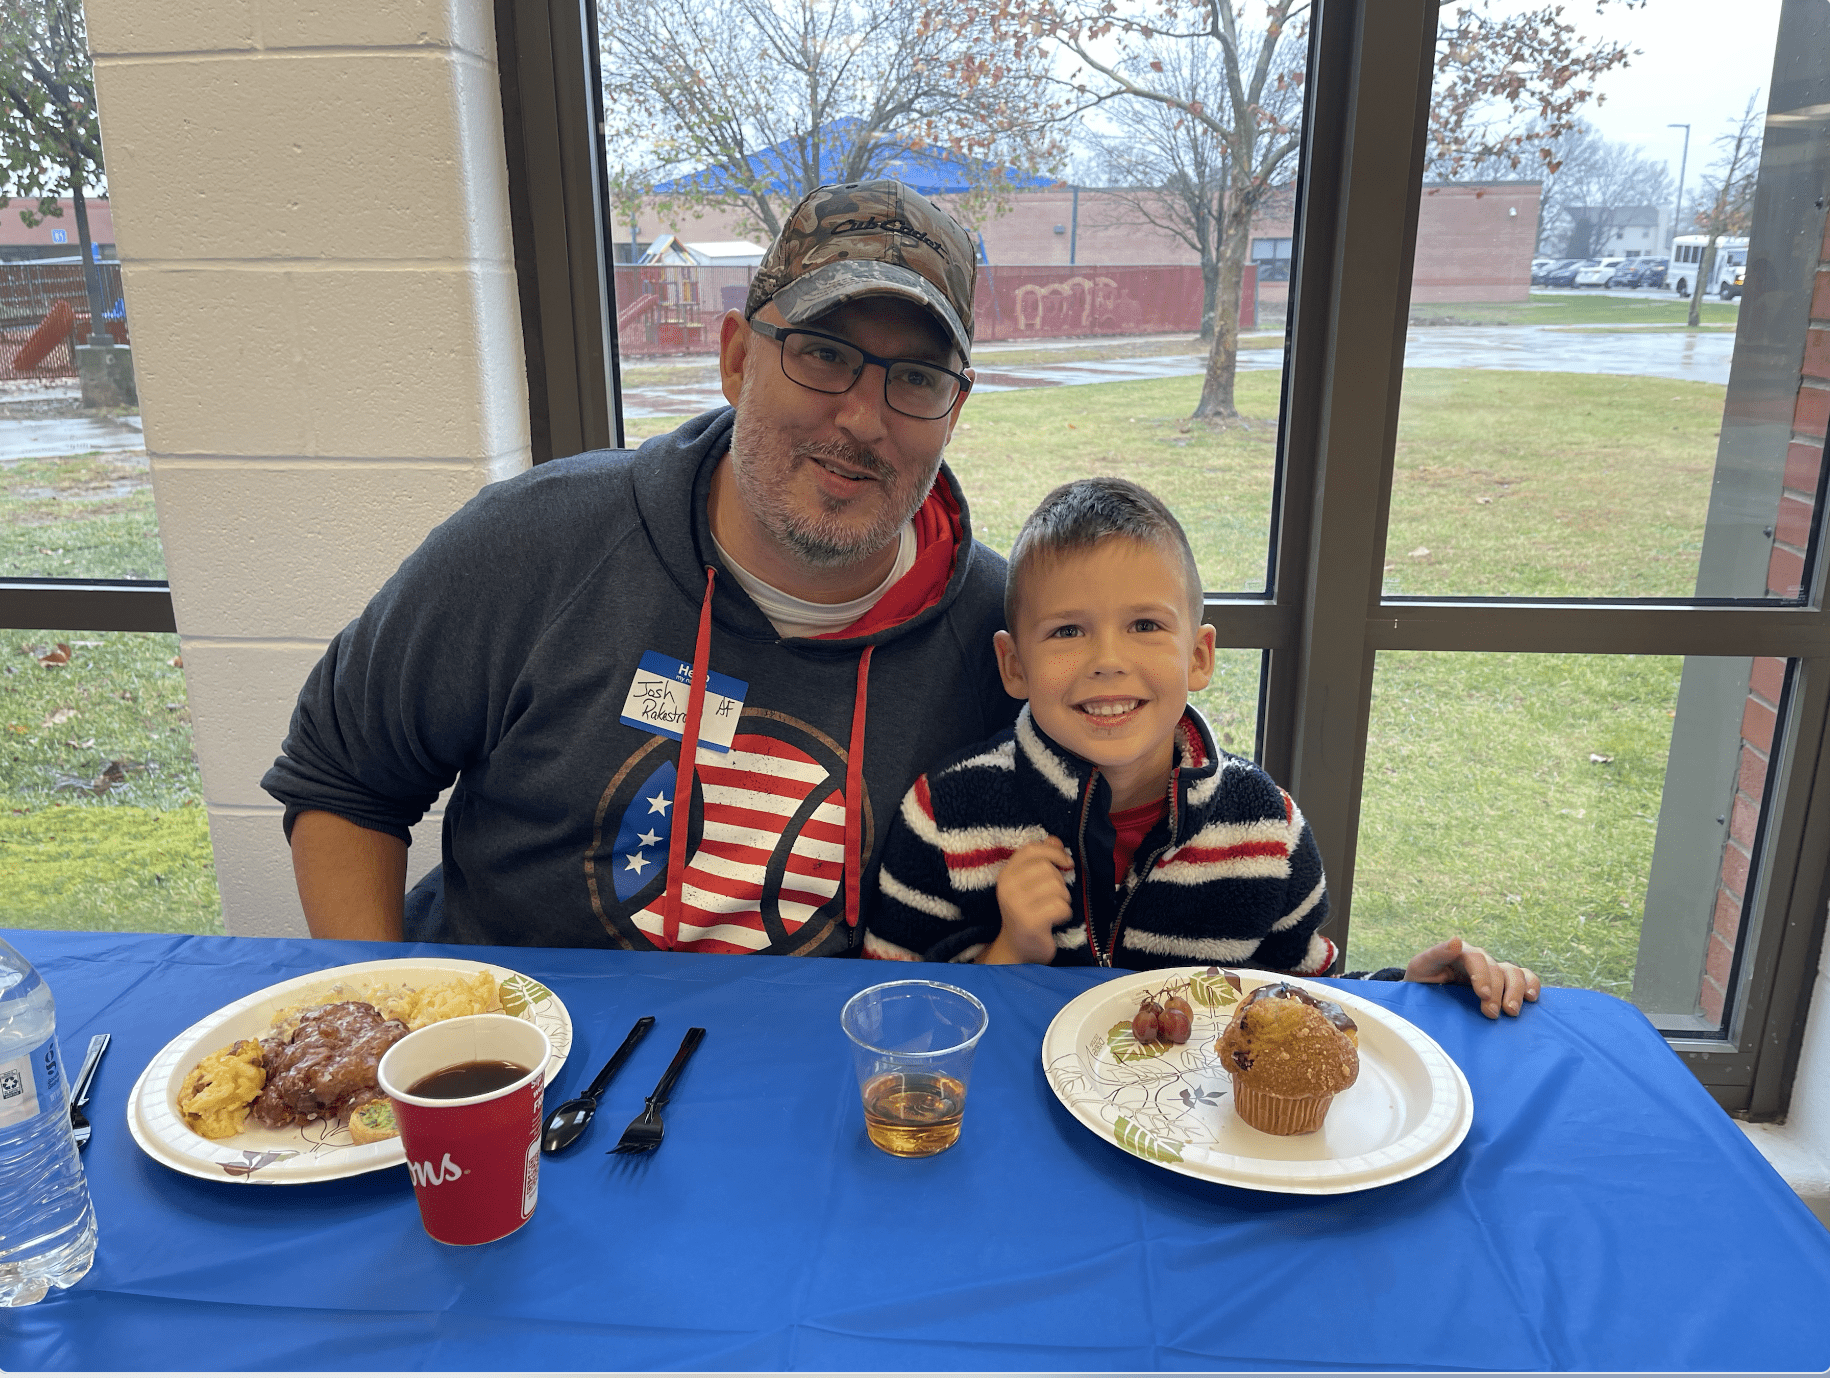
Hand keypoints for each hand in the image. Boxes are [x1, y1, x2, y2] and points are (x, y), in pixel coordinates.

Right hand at [981, 836, 1073, 964]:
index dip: (1053, 851)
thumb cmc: (1028, 912)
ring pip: (1058, 888)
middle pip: (1048, 869)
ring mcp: (1017, 905)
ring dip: (1063, 899)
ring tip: (1052, 909)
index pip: (1031, 850)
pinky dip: (1065, 914)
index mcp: (1006, 874)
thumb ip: (1041, 860)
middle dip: (1059, 883)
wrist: (1018, 949)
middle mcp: (1007, 887)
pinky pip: (1061, 907)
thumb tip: (1055, 839)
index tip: (1066, 862)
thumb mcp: (1030, 883)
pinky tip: (1054, 921)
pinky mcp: (1030, 922)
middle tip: (1052, 897)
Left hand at [1404, 936, 1539, 1017]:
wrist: (1426, 994)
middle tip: (1492, 1013)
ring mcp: (1495, 970)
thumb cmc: (1422, 980)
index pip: (1476, 959)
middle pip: (1497, 968)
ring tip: (1511, 1011)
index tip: (1483, 994)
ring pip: (1514, 973)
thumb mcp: (1420, 967)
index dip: (1482, 975)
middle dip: (1497, 991)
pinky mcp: (1505, 983)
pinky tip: (1532, 998)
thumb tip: (1456, 940)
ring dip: (1516, 991)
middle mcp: (1481, 959)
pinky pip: (1525, 978)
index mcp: (1461, 953)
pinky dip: (1532, 985)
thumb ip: (1436, 954)